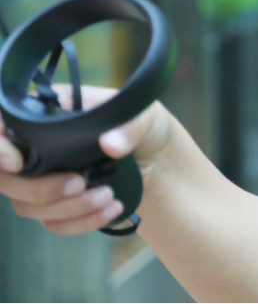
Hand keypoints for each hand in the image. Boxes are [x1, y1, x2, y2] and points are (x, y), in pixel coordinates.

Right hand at [0, 85, 172, 235]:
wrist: (160, 162)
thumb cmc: (146, 128)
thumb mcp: (147, 117)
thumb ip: (131, 125)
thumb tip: (109, 143)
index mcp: (48, 114)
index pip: (3, 128)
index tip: (17, 161)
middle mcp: (35, 147)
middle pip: (5, 177)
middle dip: (39, 187)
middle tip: (79, 183)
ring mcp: (41, 179)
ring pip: (26, 205)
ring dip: (67, 207)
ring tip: (108, 194)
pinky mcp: (55, 206)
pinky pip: (51, 223)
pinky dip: (80, 222)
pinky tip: (111, 208)